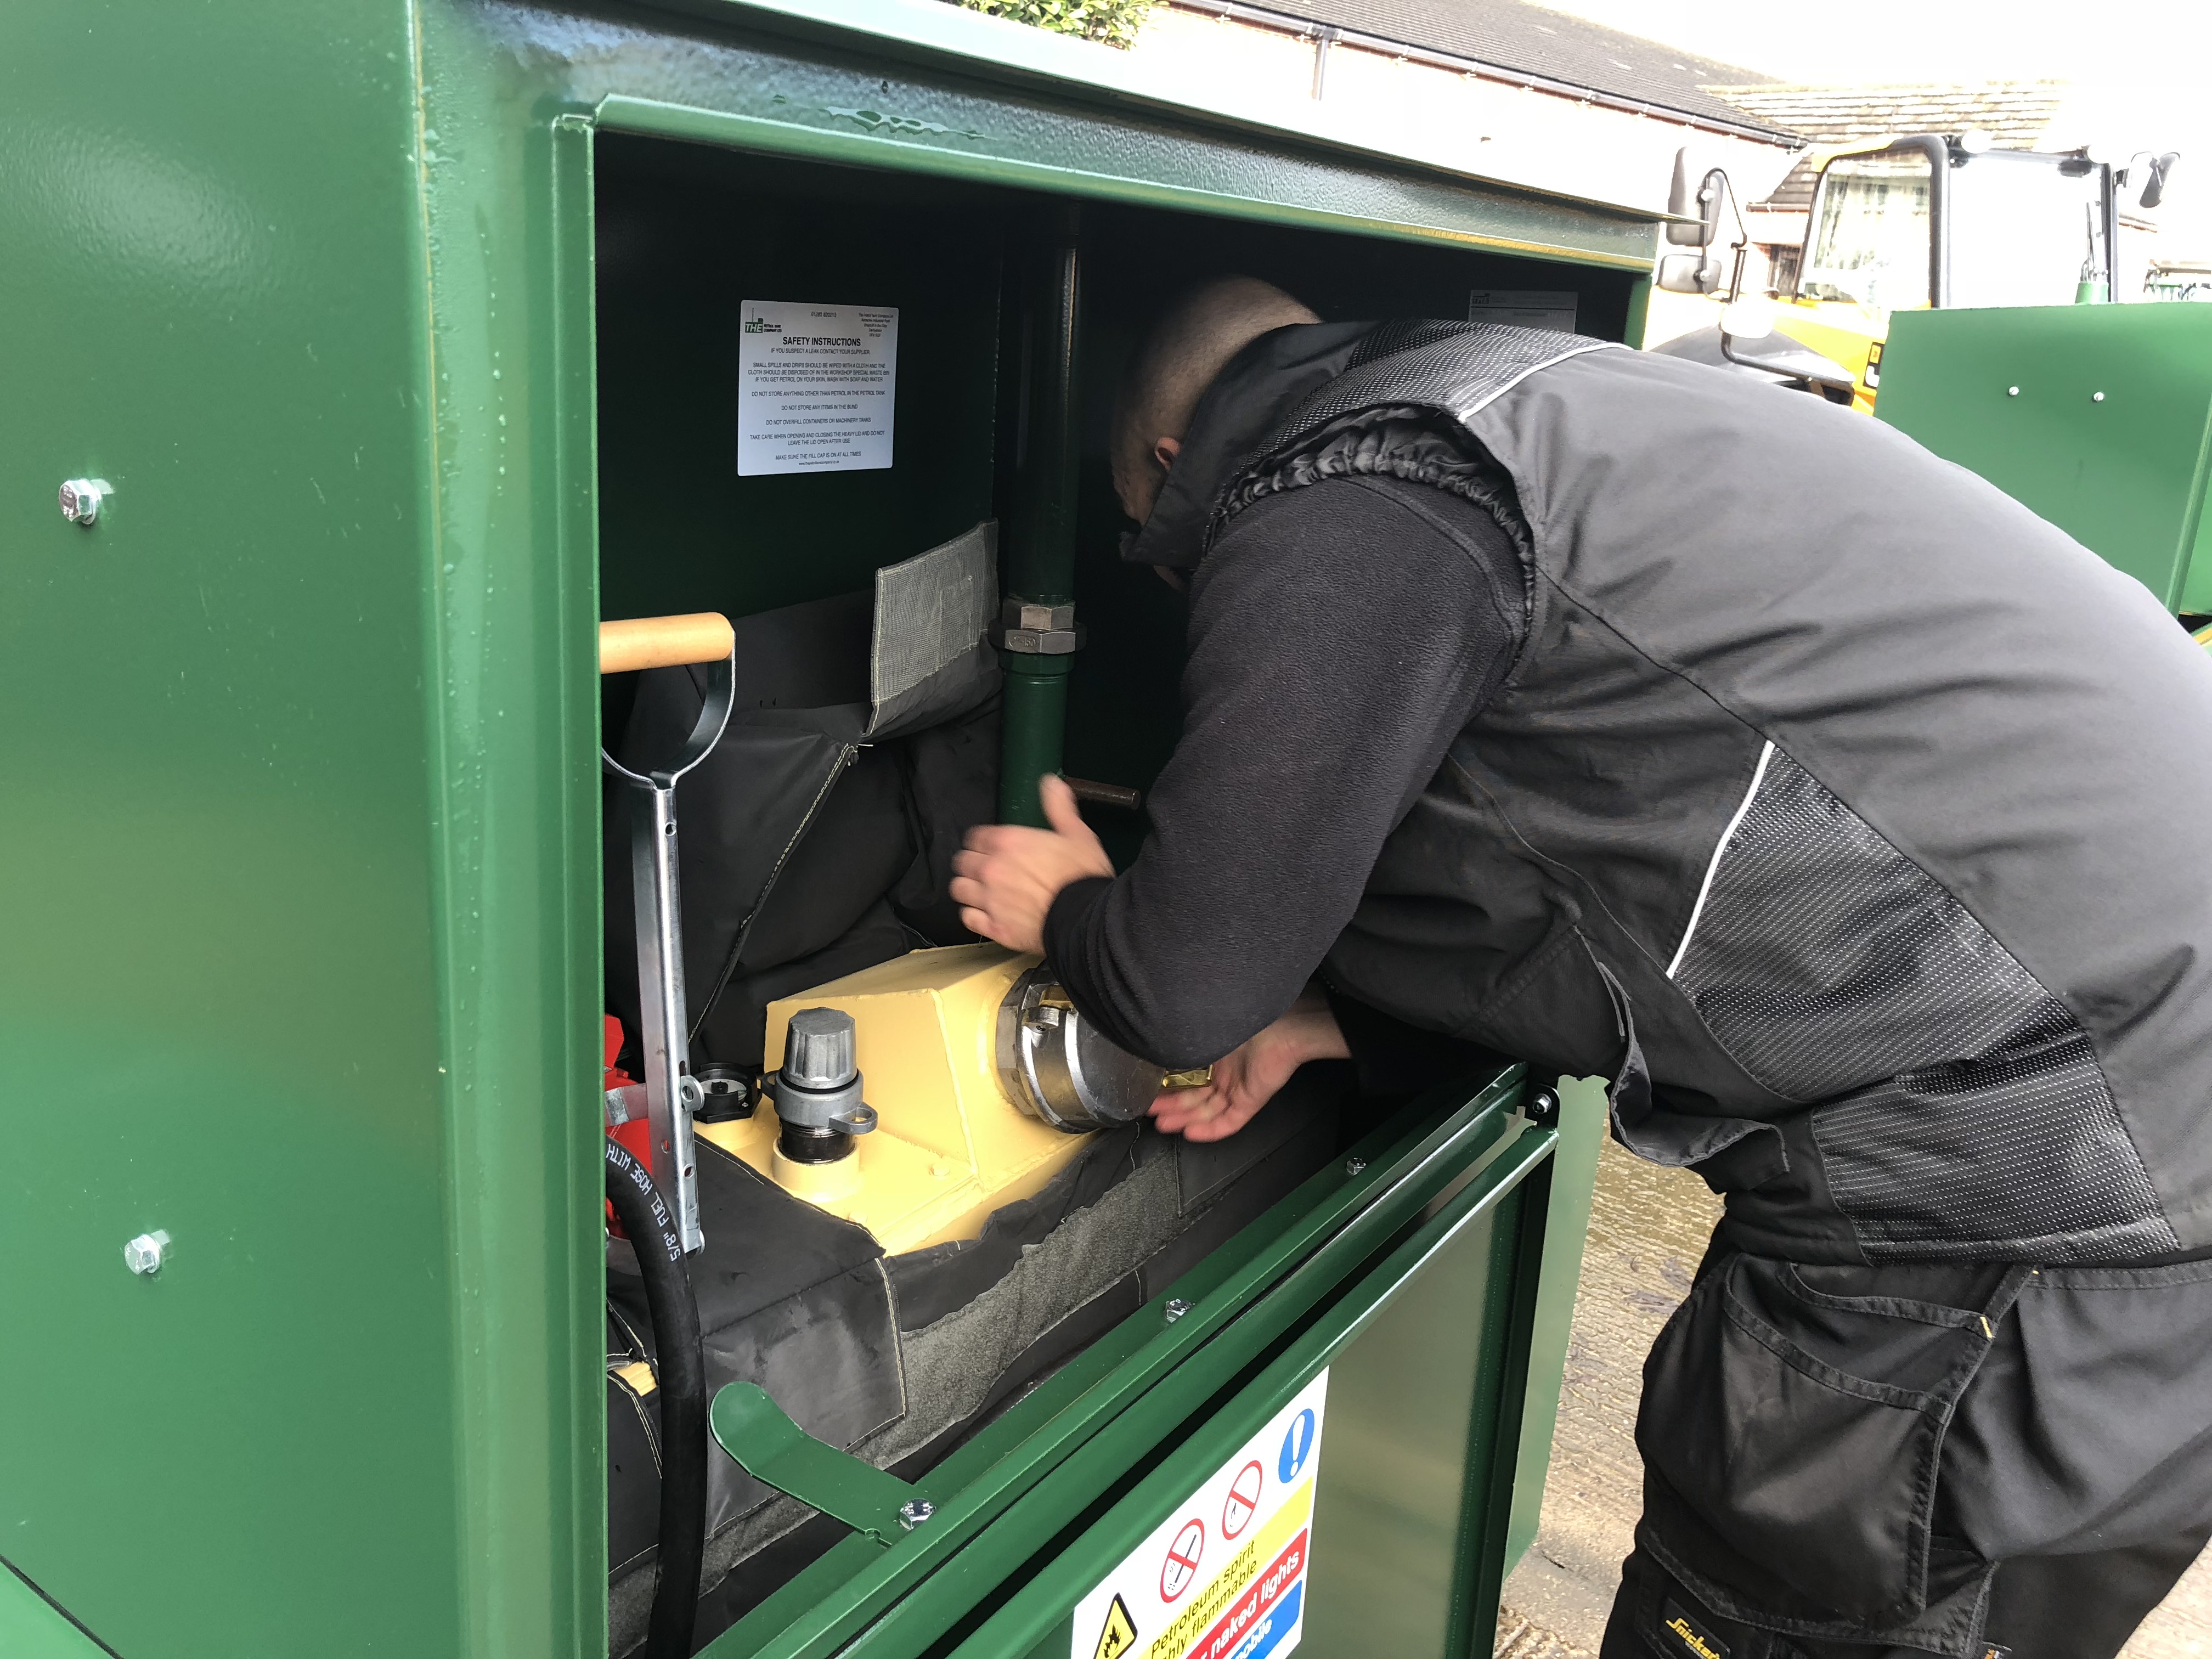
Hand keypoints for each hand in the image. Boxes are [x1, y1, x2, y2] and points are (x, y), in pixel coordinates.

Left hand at [949, 775, 1114, 953]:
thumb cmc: (1083, 876)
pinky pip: (968, 918)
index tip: (989, 846)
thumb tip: (1050, 782)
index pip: (974, 836)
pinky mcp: (993, 927)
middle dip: (971, 863)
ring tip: (980, 891)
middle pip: (962, 861)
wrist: (1086, 920)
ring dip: (967, 888)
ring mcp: (989, 900)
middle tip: (984, 868)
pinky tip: (984, 913)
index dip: (981, 841)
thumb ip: (1058, 808)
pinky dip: (973, 915)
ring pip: (959, 889)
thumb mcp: (1077, 834)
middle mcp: (991, 868)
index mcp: (1008, 841)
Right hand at [1149, 992, 1348, 1142]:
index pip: (1186, 1075)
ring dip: (1184, 1119)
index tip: (1146, 1090)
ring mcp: (1237, 1088)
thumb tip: (1157, 1042)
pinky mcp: (1250, 1101)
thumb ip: (1185, 1040)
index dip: (1166, 1085)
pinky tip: (1189, 1133)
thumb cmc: (1243, 1019)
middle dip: (1170, 1106)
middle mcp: (1224, 1072)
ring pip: (1207, 1111)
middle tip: (1148, 1112)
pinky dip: (1209, 1130)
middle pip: (1194, 1096)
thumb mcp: (1206, 1028)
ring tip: (1162, 1125)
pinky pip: (1228, 1122)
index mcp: (1213, 1052)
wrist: (1282, 1027)